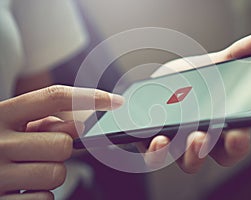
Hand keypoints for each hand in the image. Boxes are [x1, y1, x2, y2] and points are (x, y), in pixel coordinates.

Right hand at [0, 85, 123, 198]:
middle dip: (61, 149)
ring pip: (57, 173)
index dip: (89, 97)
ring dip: (51, 172)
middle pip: (64, 144)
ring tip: (30, 170)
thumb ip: (43, 121)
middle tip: (42, 151)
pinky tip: (23, 188)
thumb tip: (79, 124)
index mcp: (1, 114)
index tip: (115, 102)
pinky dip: (41, 195)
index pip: (53, 97)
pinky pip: (46, 198)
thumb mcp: (11, 126)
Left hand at [143, 33, 250, 172]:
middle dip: (204, 150)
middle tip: (200, 136)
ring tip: (170, 138)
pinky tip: (156, 137)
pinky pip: (156, 157)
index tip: (237, 133)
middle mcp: (201, 140)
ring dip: (180, 153)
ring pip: (184, 162)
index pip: (234, 145)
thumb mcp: (212, 66)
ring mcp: (177, 144)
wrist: (162, 82)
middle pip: (207, 157)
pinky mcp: (154, 144)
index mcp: (220, 127)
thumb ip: (236, 56)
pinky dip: (156, 151)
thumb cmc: (191, 79)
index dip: (238, 144)